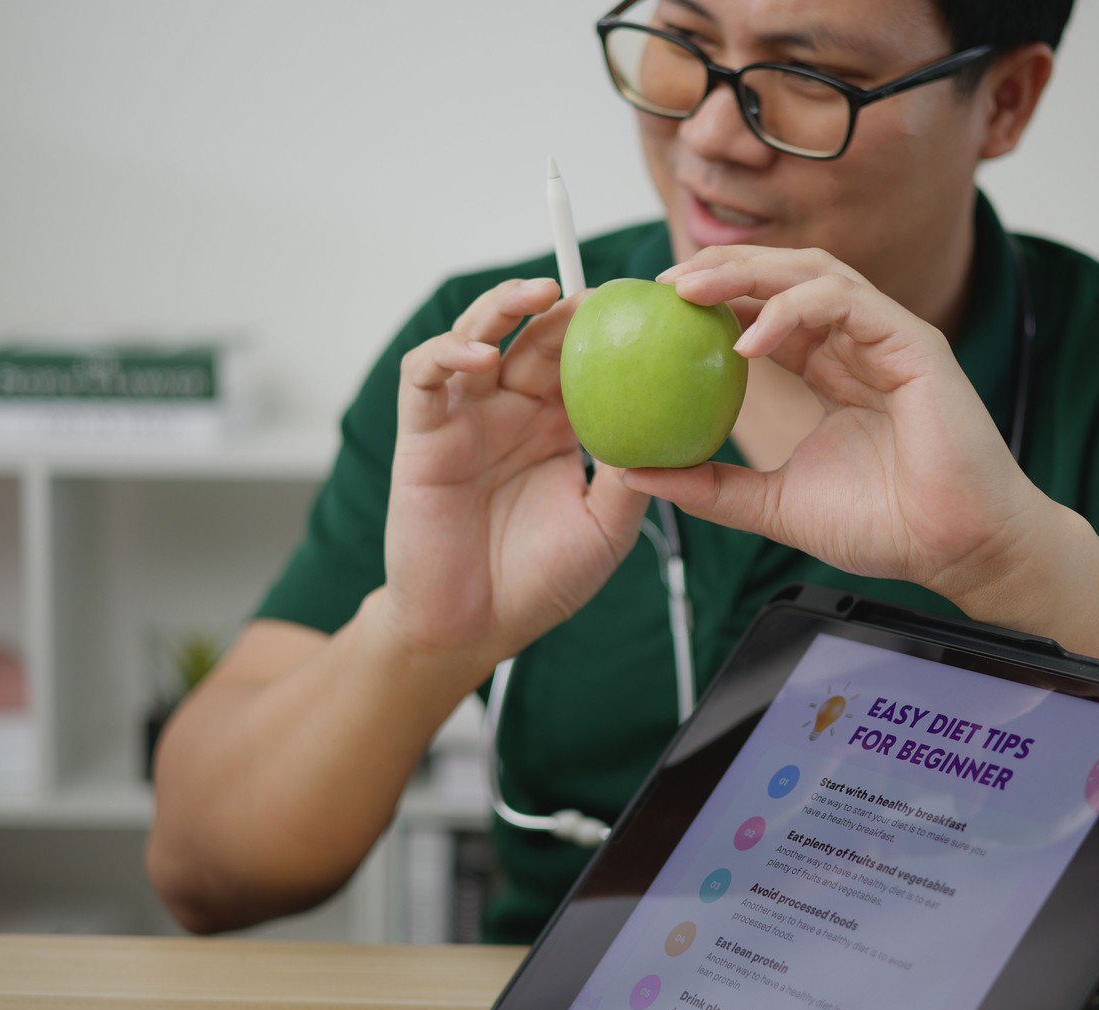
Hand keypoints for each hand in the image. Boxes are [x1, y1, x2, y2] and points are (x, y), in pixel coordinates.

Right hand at [381, 278, 651, 680]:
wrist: (476, 629)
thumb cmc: (541, 581)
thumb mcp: (607, 526)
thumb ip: (633, 474)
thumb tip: (676, 426)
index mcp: (558, 428)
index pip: (582, 360)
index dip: (607, 330)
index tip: (647, 309)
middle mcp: (511, 412)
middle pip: (534, 336)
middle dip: (564, 306)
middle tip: (601, 291)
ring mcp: (465, 418)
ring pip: (476, 336)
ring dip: (502, 306)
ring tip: (540, 292)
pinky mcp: (422, 434)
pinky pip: (425, 376)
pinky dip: (447, 353)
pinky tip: (481, 356)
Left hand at [625, 247, 1063, 616]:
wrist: (954, 549)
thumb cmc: (883, 526)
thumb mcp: (772, 505)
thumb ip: (711, 486)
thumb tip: (634, 474)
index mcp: (828, 369)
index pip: (762, 311)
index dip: (710, 300)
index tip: (653, 312)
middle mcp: (856, 342)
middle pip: (781, 277)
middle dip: (720, 270)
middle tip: (663, 286)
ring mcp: (886, 337)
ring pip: (811, 272)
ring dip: (746, 274)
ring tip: (692, 293)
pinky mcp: (912, 343)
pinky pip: (845, 301)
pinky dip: (793, 310)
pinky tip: (748, 342)